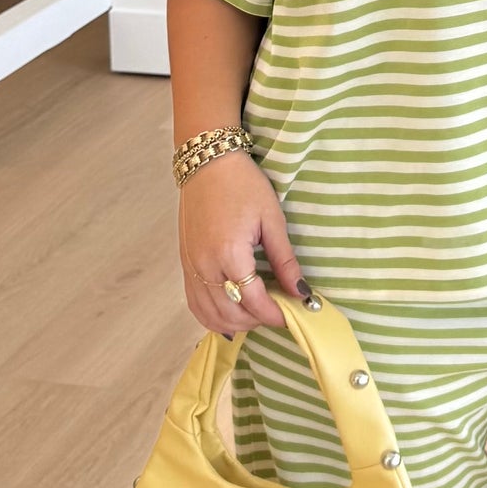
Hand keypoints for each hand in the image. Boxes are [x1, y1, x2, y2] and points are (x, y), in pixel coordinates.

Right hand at [178, 149, 308, 337]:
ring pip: (211, 315)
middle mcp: (205, 266)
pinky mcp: (185, 265)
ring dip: (236, 323)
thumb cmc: (243, 185)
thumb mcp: (272, 219)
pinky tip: (231, 317)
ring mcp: (191, 268)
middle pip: (232, 314)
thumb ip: (285, 261)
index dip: (276, 314)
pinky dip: (213, 317)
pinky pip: (195, 304)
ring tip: (258, 314)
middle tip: (278, 312)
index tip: (293, 316)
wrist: (207, 164)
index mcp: (230, 253)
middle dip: (258, 321)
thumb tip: (301, 292)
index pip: (254, 301)